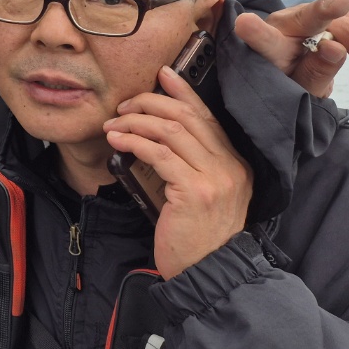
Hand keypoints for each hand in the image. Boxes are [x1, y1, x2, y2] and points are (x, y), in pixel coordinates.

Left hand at [104, 67, 252, 278]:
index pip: (207, 117)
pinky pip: (159, 154)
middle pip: (187, 116)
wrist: (208, 274)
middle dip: (151, 103)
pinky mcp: (194, 191)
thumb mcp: (199, 195)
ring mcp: (215, 178)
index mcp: (234, 164)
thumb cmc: (196, 237)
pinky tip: (117, 140)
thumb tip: (156, 136)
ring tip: (113, 124)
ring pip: (171, 131)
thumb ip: (190, 166)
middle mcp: (230, 167)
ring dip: (135, 121)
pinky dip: (134, 141)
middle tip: (124, 105)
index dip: (184, 92)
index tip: (164, 74)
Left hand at [235, 0, 348, 98]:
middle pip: (338, 29)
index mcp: (271, 39)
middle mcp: (294, 21)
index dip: (297, 21)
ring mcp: (318, 19)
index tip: (336, 3)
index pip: (284, 28)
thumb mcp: (287, 85)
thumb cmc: (277, 75)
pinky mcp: (337, 24)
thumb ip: (308, 72)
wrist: (275, 62)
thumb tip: (336, 47)